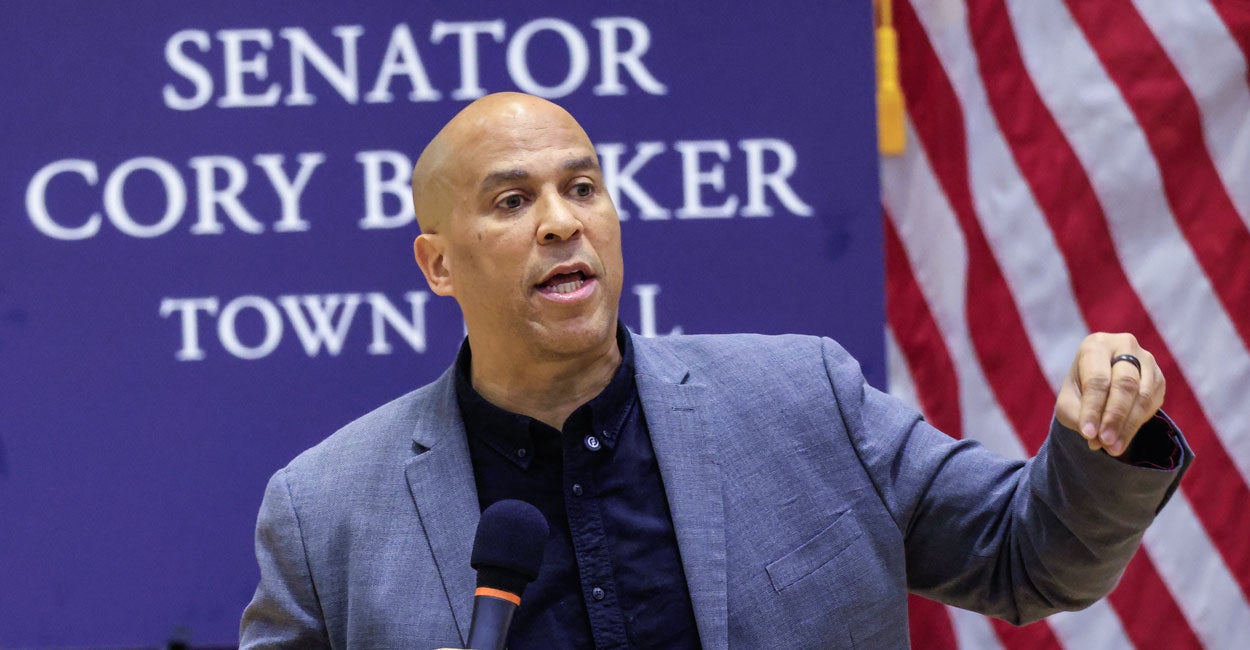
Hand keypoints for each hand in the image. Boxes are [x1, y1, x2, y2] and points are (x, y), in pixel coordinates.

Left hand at [1055, 333, 1164, 456]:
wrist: (1099, 383)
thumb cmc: (1079, 390)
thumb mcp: (1068, 402)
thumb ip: (1077, 417)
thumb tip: (1095, 439)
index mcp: (1096, 345)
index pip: (1097, 379)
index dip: (1093, 408)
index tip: (1088, 434)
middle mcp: (1124, 346)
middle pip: (1124, 384)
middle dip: (1115, 417)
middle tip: (1105, 443)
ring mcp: (1146, 360)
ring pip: (1143, 395)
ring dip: (1129, 425)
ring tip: (1113, 448)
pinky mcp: (1159, 377)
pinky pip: (1154, 401)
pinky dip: (1139, 422)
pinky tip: (1124, 438)